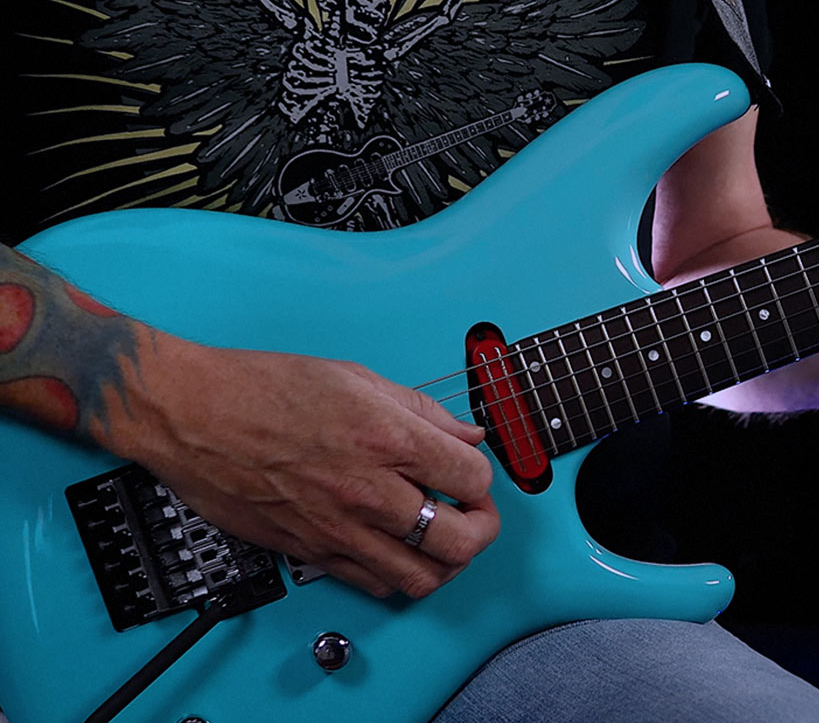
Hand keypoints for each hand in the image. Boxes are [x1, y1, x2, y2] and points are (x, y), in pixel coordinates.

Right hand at [106, 334, 499, 598]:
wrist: (191, 414)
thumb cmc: (263, 388)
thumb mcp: (356, 377)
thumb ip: (421, 410)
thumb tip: (465, 434)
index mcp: (388, 438)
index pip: (474, 479)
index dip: (483, 479)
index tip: (473, 475)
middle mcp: (369, 490)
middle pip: (463, 540)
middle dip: (481, 530)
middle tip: (473, 515)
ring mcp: (340, 528)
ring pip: (423, 578)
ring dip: (445, 562)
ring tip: (441, 539)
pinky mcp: (311, 552)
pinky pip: (375, 585)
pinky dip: (398, 576)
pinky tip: (397, 550)